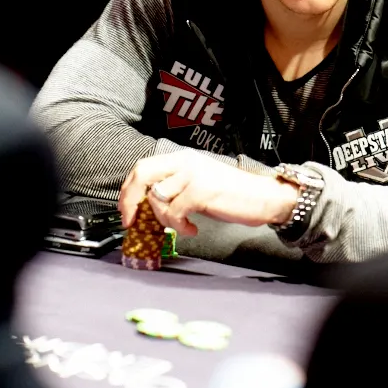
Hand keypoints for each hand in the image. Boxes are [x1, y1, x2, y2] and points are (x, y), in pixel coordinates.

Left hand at [118, 150, 298, 235]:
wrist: (262, 197)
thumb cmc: (231, 194)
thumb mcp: (197, 184)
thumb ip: (174, 187)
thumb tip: (146, 206)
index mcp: (182, 158)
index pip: (143, 166)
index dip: (129, 189)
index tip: (126, 211)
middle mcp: (185, 161)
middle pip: (142, 174)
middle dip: (130, 200)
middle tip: (131, 221)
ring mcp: (192, 175)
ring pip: (157, 198)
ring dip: (164, 219)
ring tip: (181, 225)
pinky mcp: (200, 191)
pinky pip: (174, 213)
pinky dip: (179, 226)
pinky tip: (192, 228)